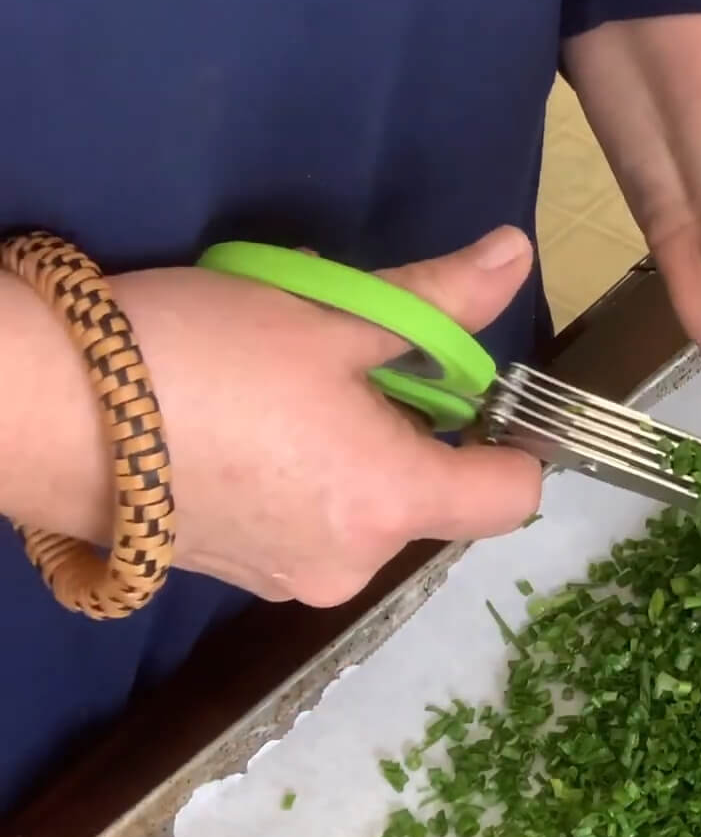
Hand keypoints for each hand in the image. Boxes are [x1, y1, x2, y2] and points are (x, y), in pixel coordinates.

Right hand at [18, 227, 543, 605]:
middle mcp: (350, 564)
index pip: (511, 497)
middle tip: (351, 361)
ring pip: (363, 506)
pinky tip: (243, 423)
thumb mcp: (330, 314)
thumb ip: (438, 300)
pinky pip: (303, 521)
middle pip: (431, 497)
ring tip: (284, 386)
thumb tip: (516, 257)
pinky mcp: (229, 574)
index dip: (515, 440)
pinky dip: (299, 477)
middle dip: (412, 429)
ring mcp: (284, 579)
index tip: (483, 389)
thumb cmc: (200, 355)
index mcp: (393, 504)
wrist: (36, 410)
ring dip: (352, 451)